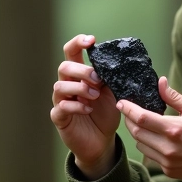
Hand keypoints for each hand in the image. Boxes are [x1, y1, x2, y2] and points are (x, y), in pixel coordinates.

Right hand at [50, 34, 120, 175]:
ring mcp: (61, 100)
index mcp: (79, 75)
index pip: (72, 52)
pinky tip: (88, 109)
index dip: (78, 43)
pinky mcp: (59, 117)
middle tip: (98, 79)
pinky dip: (76, 106)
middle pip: (65, 67)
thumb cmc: (105, 114)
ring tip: (95, 96)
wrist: (101, 140)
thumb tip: (122, 63)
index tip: (91, 40)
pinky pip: (61, 107)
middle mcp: (67, 84)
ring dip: (80, 88)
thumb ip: (112, 78)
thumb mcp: (113, 93)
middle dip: (82, 70)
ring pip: (60, 86)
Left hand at [118, 77, 181, 181]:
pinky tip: (157, 138)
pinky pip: (151, 156)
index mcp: (174, 129)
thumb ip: (174, 97)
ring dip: (139, 134)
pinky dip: (149, 145)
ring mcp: (167, 161)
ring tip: (145, 124)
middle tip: (129, 111)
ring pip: (141, 145)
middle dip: (129, 121)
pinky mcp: (168, 171)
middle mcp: (168, 147)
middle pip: (136, 132)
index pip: (141, 118)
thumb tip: (160, 82)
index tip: (121, 102)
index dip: (128, 109)